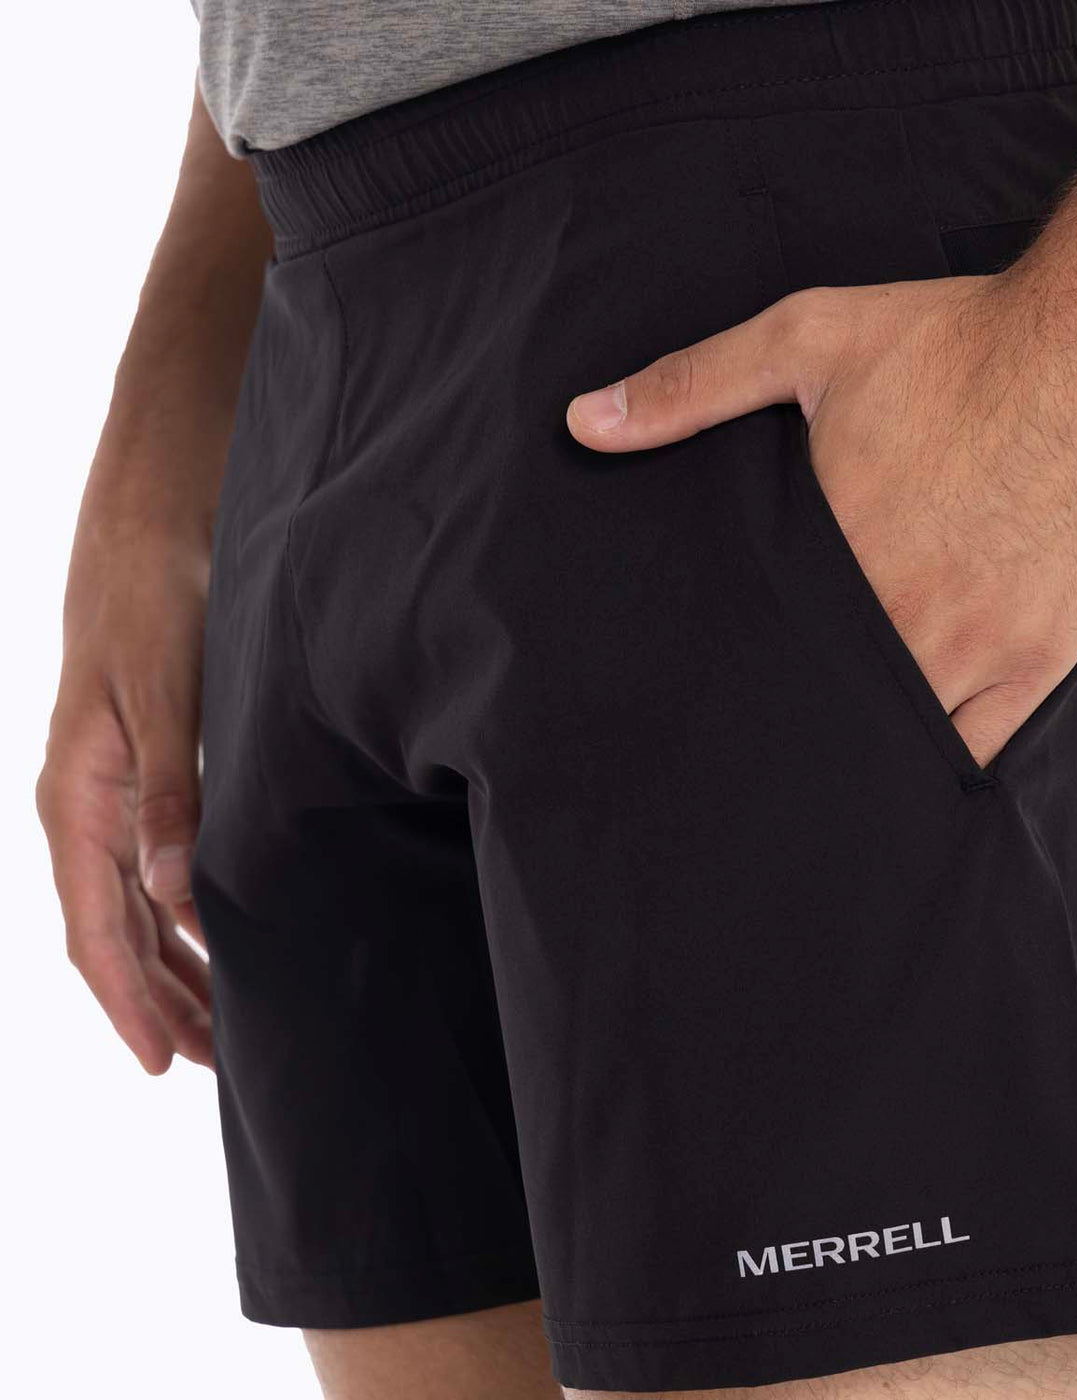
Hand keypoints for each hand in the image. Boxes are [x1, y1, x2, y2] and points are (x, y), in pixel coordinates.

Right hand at [36, 506, 212, 1072]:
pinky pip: (155, 863)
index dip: (130, 1000)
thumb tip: (172, 893)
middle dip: (160, 1001)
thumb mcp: (166, 693)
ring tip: (220, 1022)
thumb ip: (169, 791)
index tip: (166, 1064)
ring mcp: (111, 787)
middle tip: (216, 1066)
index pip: (94, 927)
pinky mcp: (145, 766)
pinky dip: (185, 909)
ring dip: (174, 964)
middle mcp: (86, 804)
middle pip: (115, 931)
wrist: (153, 519)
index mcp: (77, 797)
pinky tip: (218, 933)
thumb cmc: (153, 595)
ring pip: (135, 904)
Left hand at [567, 274, 1076, 766]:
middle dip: (790, 725)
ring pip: (896, 736)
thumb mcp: (808, 337)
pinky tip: (901, 776)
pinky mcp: (1043, 653)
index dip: (735, 686)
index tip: (708, 703)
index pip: (763, 653)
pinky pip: (979, 745)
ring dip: (857, 749)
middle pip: (826, 704)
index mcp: (840, 550)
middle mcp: (907, 613)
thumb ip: (691, 385)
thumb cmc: (956, 337)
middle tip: (750, 759)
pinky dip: (937, 764)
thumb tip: (582, 422)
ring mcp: (981, 643)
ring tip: (815, 780)